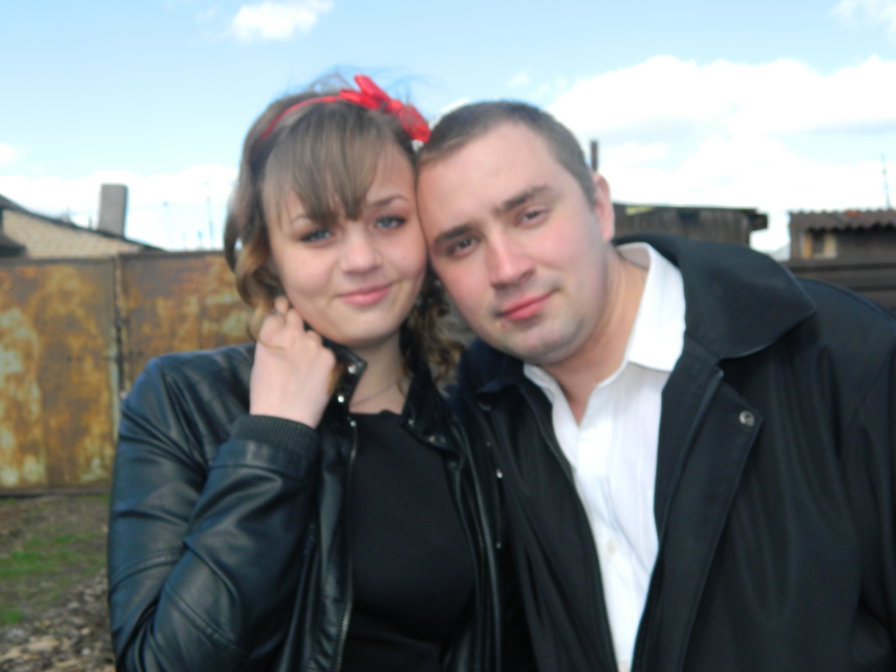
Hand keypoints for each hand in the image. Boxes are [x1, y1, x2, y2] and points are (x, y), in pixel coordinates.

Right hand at [249, 296, 335, 427]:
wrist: (282, 418)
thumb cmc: (266, 393)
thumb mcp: (261, 359)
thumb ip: (272, 339)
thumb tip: (282, 328)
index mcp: (269, 333)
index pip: (278, 309)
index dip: (282, 311)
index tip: (285, 313)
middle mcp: (291, 333)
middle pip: (298, 316)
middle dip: (297, 325)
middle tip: (295, 342)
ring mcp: (312, 344)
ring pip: (314, 336)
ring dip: (311, 345)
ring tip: (303, 368)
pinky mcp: (328, 357)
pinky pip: (326, 352)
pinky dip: (322, 361)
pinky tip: (313, 377)